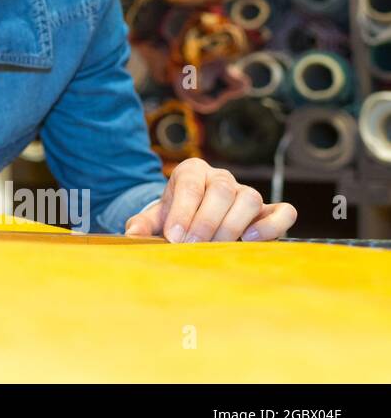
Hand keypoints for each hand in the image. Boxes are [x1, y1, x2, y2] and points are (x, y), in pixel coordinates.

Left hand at [123, 158, 296, 242]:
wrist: (194, 218)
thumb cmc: (175, 217)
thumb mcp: (154, 217)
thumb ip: (142, 224)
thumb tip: (133, 235)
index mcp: (191, 171)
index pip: (190, 185)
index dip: (182, 212)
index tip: (173, 237)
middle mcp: (222, 177)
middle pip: (222, 191)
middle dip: (206, 221)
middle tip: (192, 246)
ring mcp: (247, 193)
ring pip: (250, 199)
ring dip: (233, 225)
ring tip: (217, 246)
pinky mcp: (268, 212)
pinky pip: (283, 212)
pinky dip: (272, 225)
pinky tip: (251, 240)